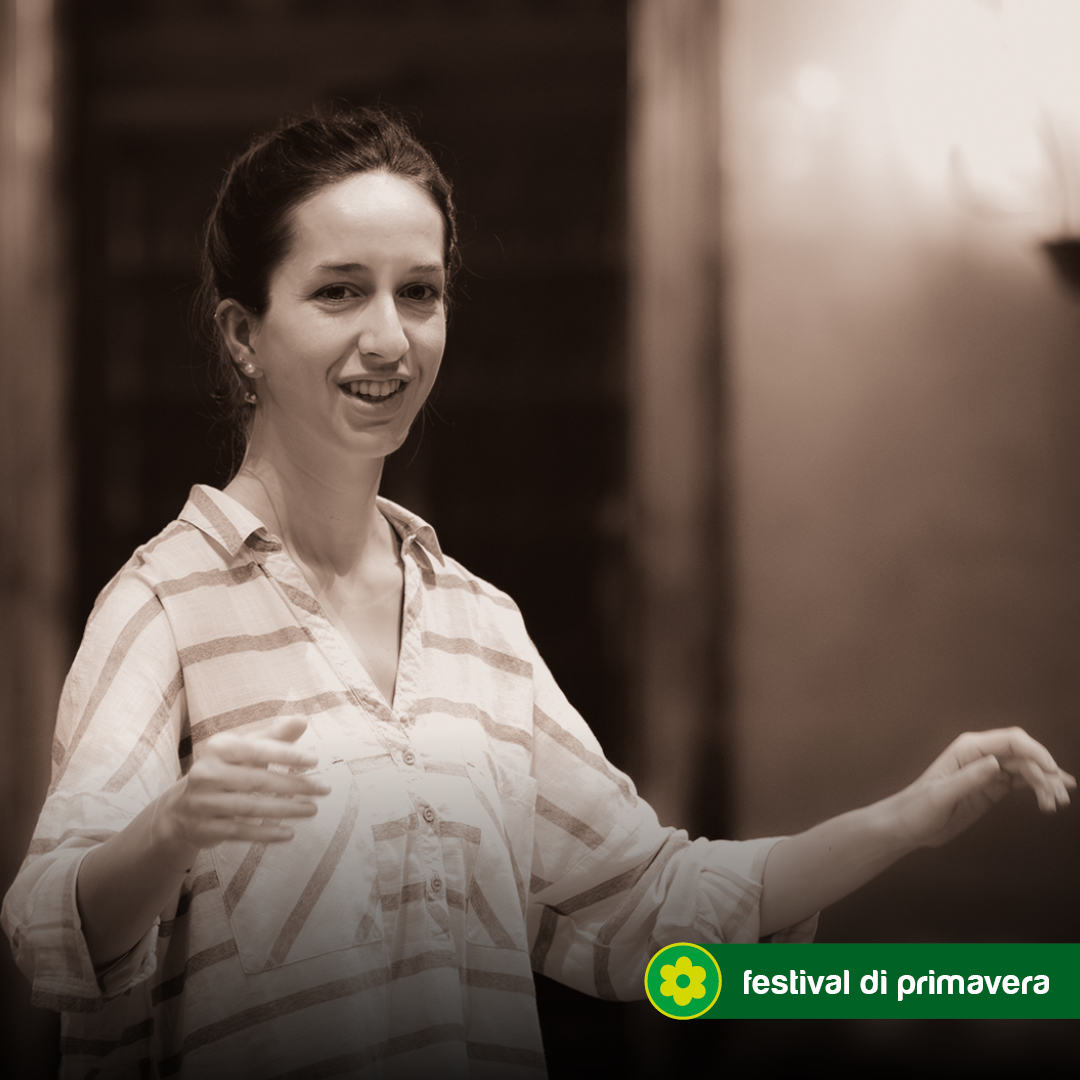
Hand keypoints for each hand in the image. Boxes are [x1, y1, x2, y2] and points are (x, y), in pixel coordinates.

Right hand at [153, 717, 330, 861]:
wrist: (181, 808)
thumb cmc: (225, 770)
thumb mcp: (244, 749)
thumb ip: (273, 736)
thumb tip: (302, 719)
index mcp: (218, 748)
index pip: (256, 749)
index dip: (285, 754)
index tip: (314, 760)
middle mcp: (206, 773)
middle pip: (256, 780)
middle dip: (294, 785)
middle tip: (323, 789)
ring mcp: (202, 802)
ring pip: (249, 807)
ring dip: (285, 809)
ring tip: (312, 809)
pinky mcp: (204, 828)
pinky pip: (239, 832)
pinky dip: (266, 834)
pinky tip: (289, 833)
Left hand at [891, 727, 1075, 848]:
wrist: (909, 826)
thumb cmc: (918, 808)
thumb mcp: (942, 795)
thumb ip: (969, 778)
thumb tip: (995, 763)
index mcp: (968, 748)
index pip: (1011, 741)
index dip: (1036, 752)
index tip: (1052, 772)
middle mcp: (981, 755)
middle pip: (1024, 755)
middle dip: (1046, 773)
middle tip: (1060, 798)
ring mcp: (988, 771)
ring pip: (1027, 769)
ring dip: (1045, 783)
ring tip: (1058, 803)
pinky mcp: (991, 787)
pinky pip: (1021, 782)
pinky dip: (1037, 790)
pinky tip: (1049, 801)